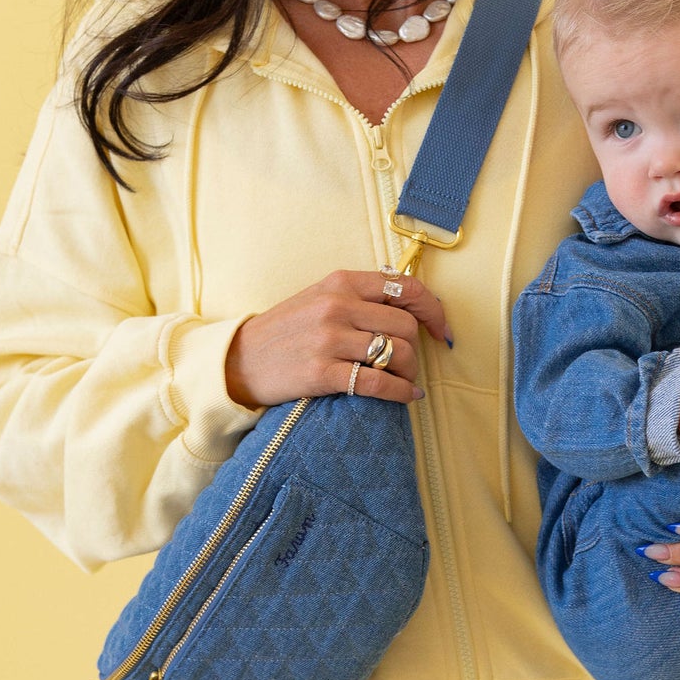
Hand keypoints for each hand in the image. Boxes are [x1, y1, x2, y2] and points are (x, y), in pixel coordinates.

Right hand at [223, 269, 450, 409]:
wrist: (238, 360)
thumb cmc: (285, 331)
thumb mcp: (319, 298)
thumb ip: (360, 297)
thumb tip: (411, 306)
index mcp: (341, 282)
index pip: (407, 289)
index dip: (434, 311)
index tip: (440, 330)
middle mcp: (337, 305)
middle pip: (406, 327)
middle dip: (417, 350)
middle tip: (409, 365)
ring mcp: (329, 339)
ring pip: (397, 354)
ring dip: (409, 373)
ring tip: (404, 381)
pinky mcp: (322, 373)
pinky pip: (378, 384)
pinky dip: (401, 393)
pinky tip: (406, 397)